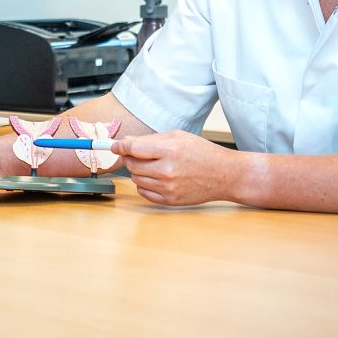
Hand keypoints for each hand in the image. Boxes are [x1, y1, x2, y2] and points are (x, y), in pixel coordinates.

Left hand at [110, 131, 244, 205]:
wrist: (224, 175)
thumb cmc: (203, 153)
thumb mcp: (178, 137)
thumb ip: (151, 139)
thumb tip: (126, 142)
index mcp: (170, 150)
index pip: (134, 148)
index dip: (120, 146)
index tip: (114, 146)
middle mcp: (167, 170)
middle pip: (132, 165)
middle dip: (130, 158)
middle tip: (137, 154)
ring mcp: (168, 188)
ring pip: (135, 178)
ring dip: (139, 171)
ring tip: (154, 165)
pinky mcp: (169, 200)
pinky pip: (143, 192)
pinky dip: (144, 184)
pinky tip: (157, 178)